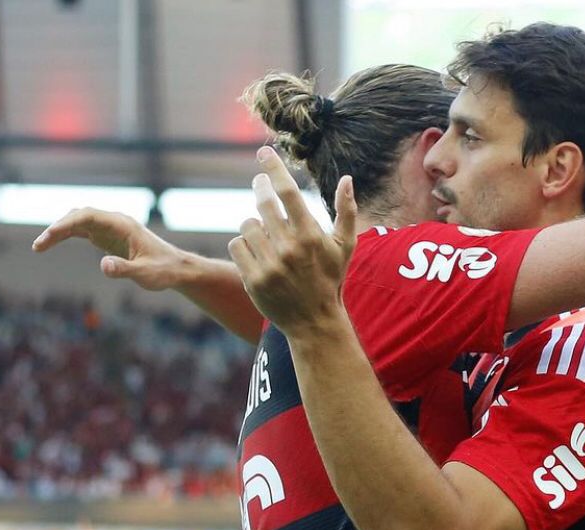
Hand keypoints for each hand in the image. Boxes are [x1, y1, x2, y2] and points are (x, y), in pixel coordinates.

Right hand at [32, 208, 185, 290]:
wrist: (177, 269)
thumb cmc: (163, 271)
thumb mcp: (145, 274)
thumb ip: (124, 269)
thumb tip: (103, 265)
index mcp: (122, 225)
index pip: (87, 216)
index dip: (66, 224)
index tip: (49, 236)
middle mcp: (115, 222)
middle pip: (79, 216)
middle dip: (57, 228)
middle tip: (38, 246)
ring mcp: (111, 228)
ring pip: (78, 222)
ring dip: (59, 231)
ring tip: (39, 248)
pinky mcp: (109, 238)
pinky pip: (83, 231)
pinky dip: (67, 235)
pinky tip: (51, 243)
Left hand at [227, 147, 356, 333]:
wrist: (313, 322)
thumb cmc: (329, 280)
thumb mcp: (344, 247)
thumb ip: (346, 212)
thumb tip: (347, 178)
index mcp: (310, 236)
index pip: (287, 192)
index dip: (274, 168)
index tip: (264, 152)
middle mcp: (289, 248)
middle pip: (263, 203)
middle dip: (260, 189)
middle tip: (260, 184)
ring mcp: (269, 264)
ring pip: (247, 224)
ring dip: (253, 225)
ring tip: (265, 234)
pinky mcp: (253, 279)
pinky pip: (237, 245)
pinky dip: (244, 245)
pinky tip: (257, 253)